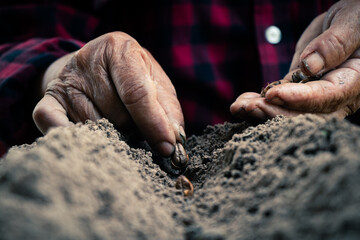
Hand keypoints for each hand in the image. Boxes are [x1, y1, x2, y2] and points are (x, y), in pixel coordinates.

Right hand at [33, 32, 184, 156]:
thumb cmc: (131, 76)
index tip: (166, 148)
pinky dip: (73, 138)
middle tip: (137, 129)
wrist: (94, 64)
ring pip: (94, 126)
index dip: (152, 123)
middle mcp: (89, 59)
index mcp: (120, 50)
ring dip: (112, 137)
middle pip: (117, 114)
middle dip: (134, 131)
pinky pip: (55, 124)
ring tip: (118, 128)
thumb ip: (168, 110)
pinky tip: (89, 143)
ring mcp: (66, 79)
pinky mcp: (50, 98)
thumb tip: (175, 141)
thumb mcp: (155, 83)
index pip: (136, 93)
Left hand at [230, 0, 359, 120]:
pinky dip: (260, 102)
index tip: (272, 94)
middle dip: (275, 112)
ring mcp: (315, 93)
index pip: (326, 96)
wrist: (351, 18)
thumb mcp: (352, 22)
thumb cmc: (357, 16)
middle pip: (305, 113)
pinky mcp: (299, 87)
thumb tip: (309, 66)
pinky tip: (241, 103)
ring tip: (238, 108)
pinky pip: (279, 99)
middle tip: (249, 108)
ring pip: (288, 110)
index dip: (298, 98)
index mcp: (354, 80)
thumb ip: (335, 44)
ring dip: (262, 111)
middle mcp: (336, 94)